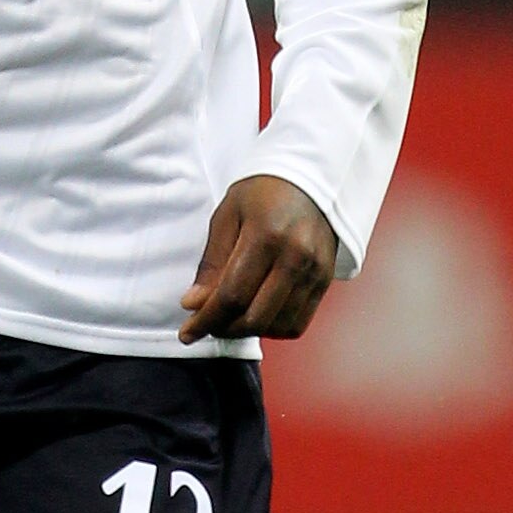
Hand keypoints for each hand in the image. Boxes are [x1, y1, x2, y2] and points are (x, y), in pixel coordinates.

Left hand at [179, 174, 336, 343]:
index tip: (187, 332)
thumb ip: (212, 263)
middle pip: (255, 317)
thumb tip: (193, 304)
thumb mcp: (227, 216)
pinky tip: (256, 315)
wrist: (311, 180)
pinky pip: (297, 323)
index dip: (206, 320)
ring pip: (277, 326)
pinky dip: (272, 329)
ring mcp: (315, 272)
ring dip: (247, 332)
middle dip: (223, 329)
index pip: (232, 295)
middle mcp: (296, 257)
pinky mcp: (325, 281)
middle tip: (206, 324)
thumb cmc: (263, 193)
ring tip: (230, 318)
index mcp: (267, 236)